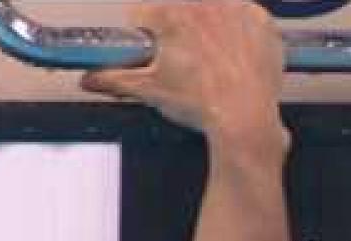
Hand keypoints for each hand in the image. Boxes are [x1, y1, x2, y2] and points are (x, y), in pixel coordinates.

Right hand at [81, 0, 288, 148]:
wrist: (245, 119)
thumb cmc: (199, 105)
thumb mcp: (150, 90)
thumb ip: (114, 79)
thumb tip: (87, 79)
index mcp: (171, 14)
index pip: (145, 14)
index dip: (147, 36)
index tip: (155, 52)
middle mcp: (204, 3)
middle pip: (181, 10)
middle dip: (180, 32)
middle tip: (188, 62)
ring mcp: (236, 8)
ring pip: (213, 9)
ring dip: (210, 27)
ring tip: (214, 61)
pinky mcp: (262, 20)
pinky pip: (245, 15)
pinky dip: (241, 31)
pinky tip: (238, 55)